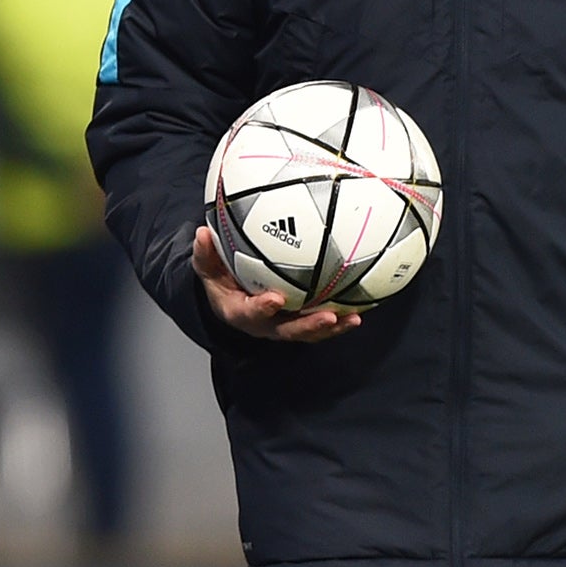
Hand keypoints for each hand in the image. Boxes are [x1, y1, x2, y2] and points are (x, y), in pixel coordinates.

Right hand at [193, 226, 361, 342]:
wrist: (232, 297)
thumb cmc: (223, 281)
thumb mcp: (208, 269)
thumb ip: (206, 255)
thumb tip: (202, 234)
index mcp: (240, 312)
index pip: (250, 313)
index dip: (262, 308)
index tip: (275, 299)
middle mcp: (265, 324)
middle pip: (288, 331)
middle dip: (308, 326)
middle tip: (329, 317)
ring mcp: (285, 325)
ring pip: (310, 332)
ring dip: (333, 327)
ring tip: (354, 319)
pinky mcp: (302, 322)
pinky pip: (323, 323)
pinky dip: (342, 318)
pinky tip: (363, 308)